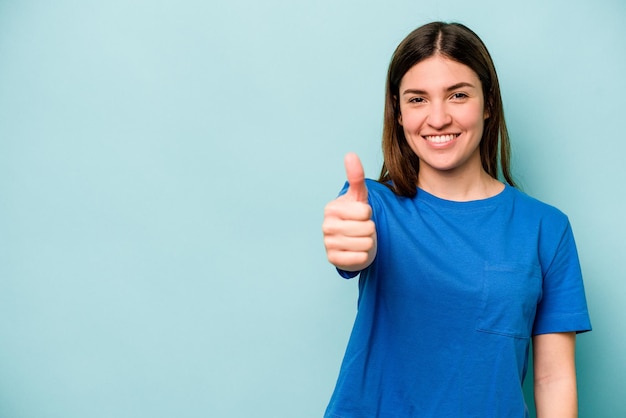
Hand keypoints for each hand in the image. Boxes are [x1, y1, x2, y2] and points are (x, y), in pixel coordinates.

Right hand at [322, 153, 376, 270]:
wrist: (352, 241)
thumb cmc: (356, 216)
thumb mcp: (359, 196)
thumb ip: (356, 176)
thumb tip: (350, 154)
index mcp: (332, 208)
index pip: (365, 212)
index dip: (369, 214)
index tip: (361, 215)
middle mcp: (326, 226)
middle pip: (366, 228)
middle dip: (370, 229)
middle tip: (361, 228)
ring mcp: (328, 244)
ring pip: (365, 244)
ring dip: (368, 242)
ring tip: (360, 239)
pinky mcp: (333, 260)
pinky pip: (359, 258)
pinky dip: (363, 256)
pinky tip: (356, 251)